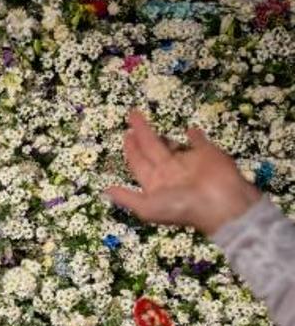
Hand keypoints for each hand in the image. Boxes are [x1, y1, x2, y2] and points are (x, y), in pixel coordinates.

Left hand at [104, 110, 260, 235]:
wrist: (220, 203)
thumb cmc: (181, 206)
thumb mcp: (147, 207)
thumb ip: (127, 197)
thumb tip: (105, 191)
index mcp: (155, 183)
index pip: (138, 163)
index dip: (131, 150)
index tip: (125, 135)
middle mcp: (169, 172)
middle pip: (151, 149)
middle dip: (141, 135)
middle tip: (132, 117)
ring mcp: (188, 162)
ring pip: (171, 145)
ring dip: (162, 137)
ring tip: (151, 125)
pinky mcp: (207, 153)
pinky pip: (199, 142)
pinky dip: (195, 136)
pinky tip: (190, 130)